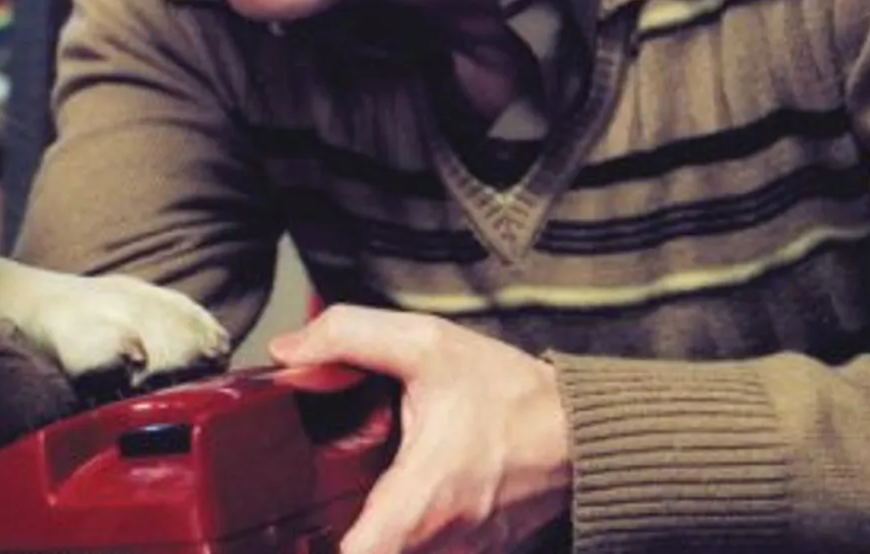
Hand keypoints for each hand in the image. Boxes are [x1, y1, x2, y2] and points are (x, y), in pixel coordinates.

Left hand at [271, 305, 571, 553]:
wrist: (581, 431)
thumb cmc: (511, 393)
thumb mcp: (427, 343)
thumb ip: (349, 336)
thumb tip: (288, 349)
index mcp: (422, 498)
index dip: (318, 543)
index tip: (295, 520)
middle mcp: (440, 541)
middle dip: (331, 529)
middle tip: (311, 494)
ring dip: (370, 531)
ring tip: (350, 493)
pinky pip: (424, 553)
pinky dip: (402, 534)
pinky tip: (394, 498)